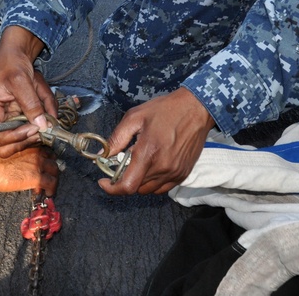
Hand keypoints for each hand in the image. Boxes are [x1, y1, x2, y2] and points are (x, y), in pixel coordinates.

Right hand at [0, 26, 58, 157]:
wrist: (16, 57)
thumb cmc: (12, 65)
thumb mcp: (22, 81)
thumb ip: (33, 103)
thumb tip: (43, 125)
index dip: (14, 137)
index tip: (32, 128)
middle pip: (6, 146)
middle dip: (25, 141)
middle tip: (41, 130)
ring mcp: (6, 121)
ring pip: (19, 142)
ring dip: (34, 136)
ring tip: (46, 123)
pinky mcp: (17, 120)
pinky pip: (28, 131)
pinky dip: (39, 129)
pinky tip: (47, 119)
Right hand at [0, 145, 58, 195]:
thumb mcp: (5, 148)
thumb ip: (17, 151)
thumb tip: (17, 159)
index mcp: (29, 143)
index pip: (45, 149)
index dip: (45, 158)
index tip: (43, 165)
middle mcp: (36, 152)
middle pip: (53, 159)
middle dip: (51, 168)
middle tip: (47, 176)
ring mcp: (38, 164)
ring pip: (55, 171)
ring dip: (53, 179)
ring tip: (48, 188)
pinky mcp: (36, 176)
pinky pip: (51, 184)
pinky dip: (52, 190)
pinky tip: (48, 194)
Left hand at [98, 87, 215, 195]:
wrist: (195, 108)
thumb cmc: (165, 110)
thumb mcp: (135, 117)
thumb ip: (117, 138)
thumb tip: (102, 154)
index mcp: (148, 153)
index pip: (127, 185)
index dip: (112, 188)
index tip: (104, 182)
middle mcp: (163, 168)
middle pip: (136, 187)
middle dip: (125, 177)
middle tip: (125, 161)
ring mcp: (175, 173)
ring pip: (149, 189)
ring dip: (139, 180)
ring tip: (140, 160)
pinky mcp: (183, 174)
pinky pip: (162, 188)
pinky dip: (153, 182)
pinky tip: (152, 165)